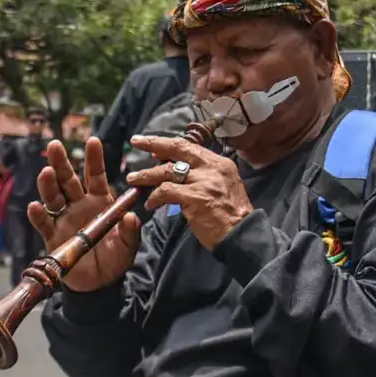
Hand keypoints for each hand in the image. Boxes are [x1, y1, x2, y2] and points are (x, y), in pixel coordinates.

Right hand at [26, 137, 140, 292]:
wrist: (99, 284)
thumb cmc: (115, 260)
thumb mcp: (128, 246)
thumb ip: (130, 231)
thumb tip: (130, 217)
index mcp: (100, 201)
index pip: (96, 175)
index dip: (94, 158)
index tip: (93, 140)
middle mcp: (79, 205)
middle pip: (68, 180)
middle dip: (61, 162)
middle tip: (55, 145)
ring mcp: (64, 219)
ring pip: (53, 197)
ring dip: (48, 185)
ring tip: (47, 173)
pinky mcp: (52, 236)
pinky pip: (44, 223)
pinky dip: (39, 215)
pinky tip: (36, 206)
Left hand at [126, 135, 253, 250]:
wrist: (243, 235)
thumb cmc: (231, 215)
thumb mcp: (223, 186)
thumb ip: (204, 175)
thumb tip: (178, 168)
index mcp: (219, 163)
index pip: (189, 147)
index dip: (168, 144)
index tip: (152, 145)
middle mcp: (211, 168)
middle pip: (177, 148)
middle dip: (153, 143)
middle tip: (136, 141)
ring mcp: (203, 182)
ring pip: (167, 171)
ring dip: (146, 175)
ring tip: (133, 179)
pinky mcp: (195, 198)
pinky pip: (166, 192)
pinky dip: (154, 197)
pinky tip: (150, 204)